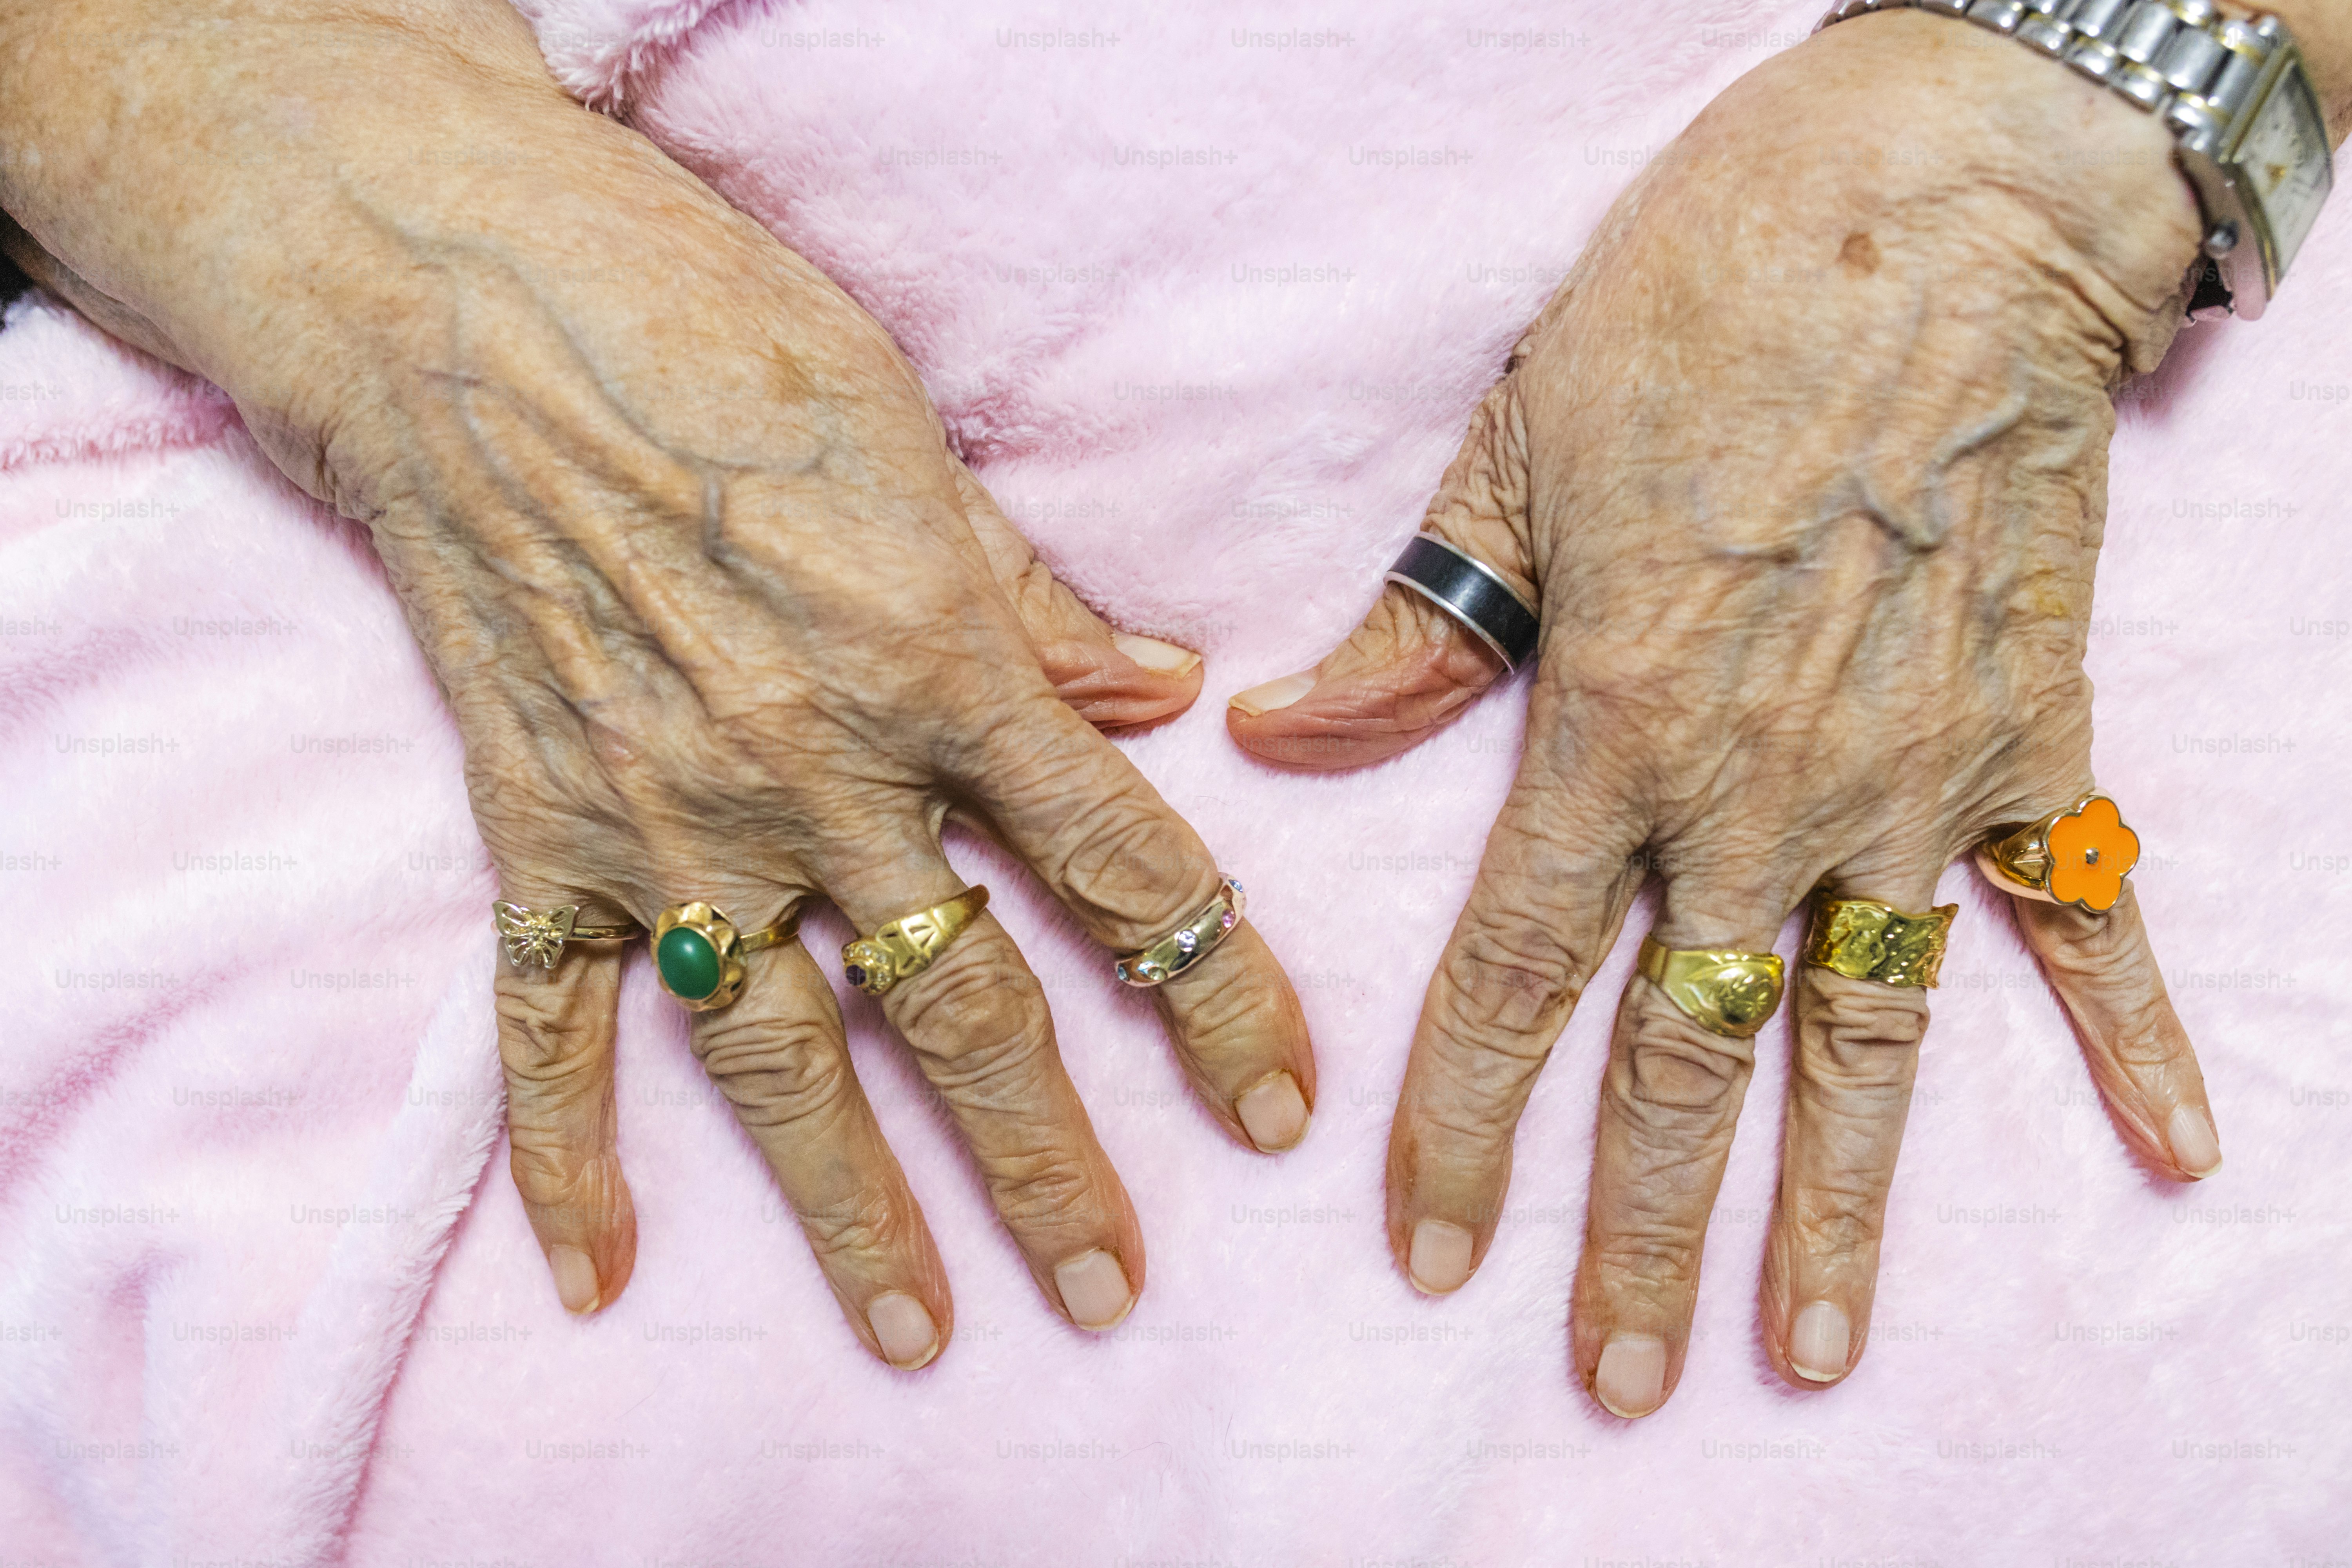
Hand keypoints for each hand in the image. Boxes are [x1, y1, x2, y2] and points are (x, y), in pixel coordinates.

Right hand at [0, 0, 1312, 1365]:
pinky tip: (596, 1269)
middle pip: (967, 1010)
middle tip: (1107, 1291)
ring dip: (854, 1209)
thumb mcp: (920, 448)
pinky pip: (552, 1023)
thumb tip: (1162, 696)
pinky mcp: (542, 831)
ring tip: (916, 1330)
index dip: (1216, 998)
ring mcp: (669, 820)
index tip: (1270, 1108)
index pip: (1121, 872)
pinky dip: (566, 1151)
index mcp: (936, 670)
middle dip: (1049, 1163)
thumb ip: (1038, 606)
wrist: (473, 318)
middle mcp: (814, 773)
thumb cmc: (721, 344)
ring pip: (784, 1060)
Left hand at [1228, 11, 2218, 1411]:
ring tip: (1812, 1349)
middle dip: (1642, 1232)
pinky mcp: (2035, 738)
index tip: (1426, 1252)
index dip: (1460, 1125)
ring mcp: (1914, 779)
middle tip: (1620, 1381)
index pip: (1514, 975)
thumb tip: (1284, 731)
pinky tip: (2181, 1153)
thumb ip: (1420, 626)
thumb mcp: (1520, 450)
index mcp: (1616, 722)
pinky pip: (2085, 915)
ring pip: (1863, 1039)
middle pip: (1686, 1057)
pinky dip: (2136, 1032)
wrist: (1940, 205)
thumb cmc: (1710, 306)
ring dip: (1841, 1209)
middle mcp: (1763, 788)